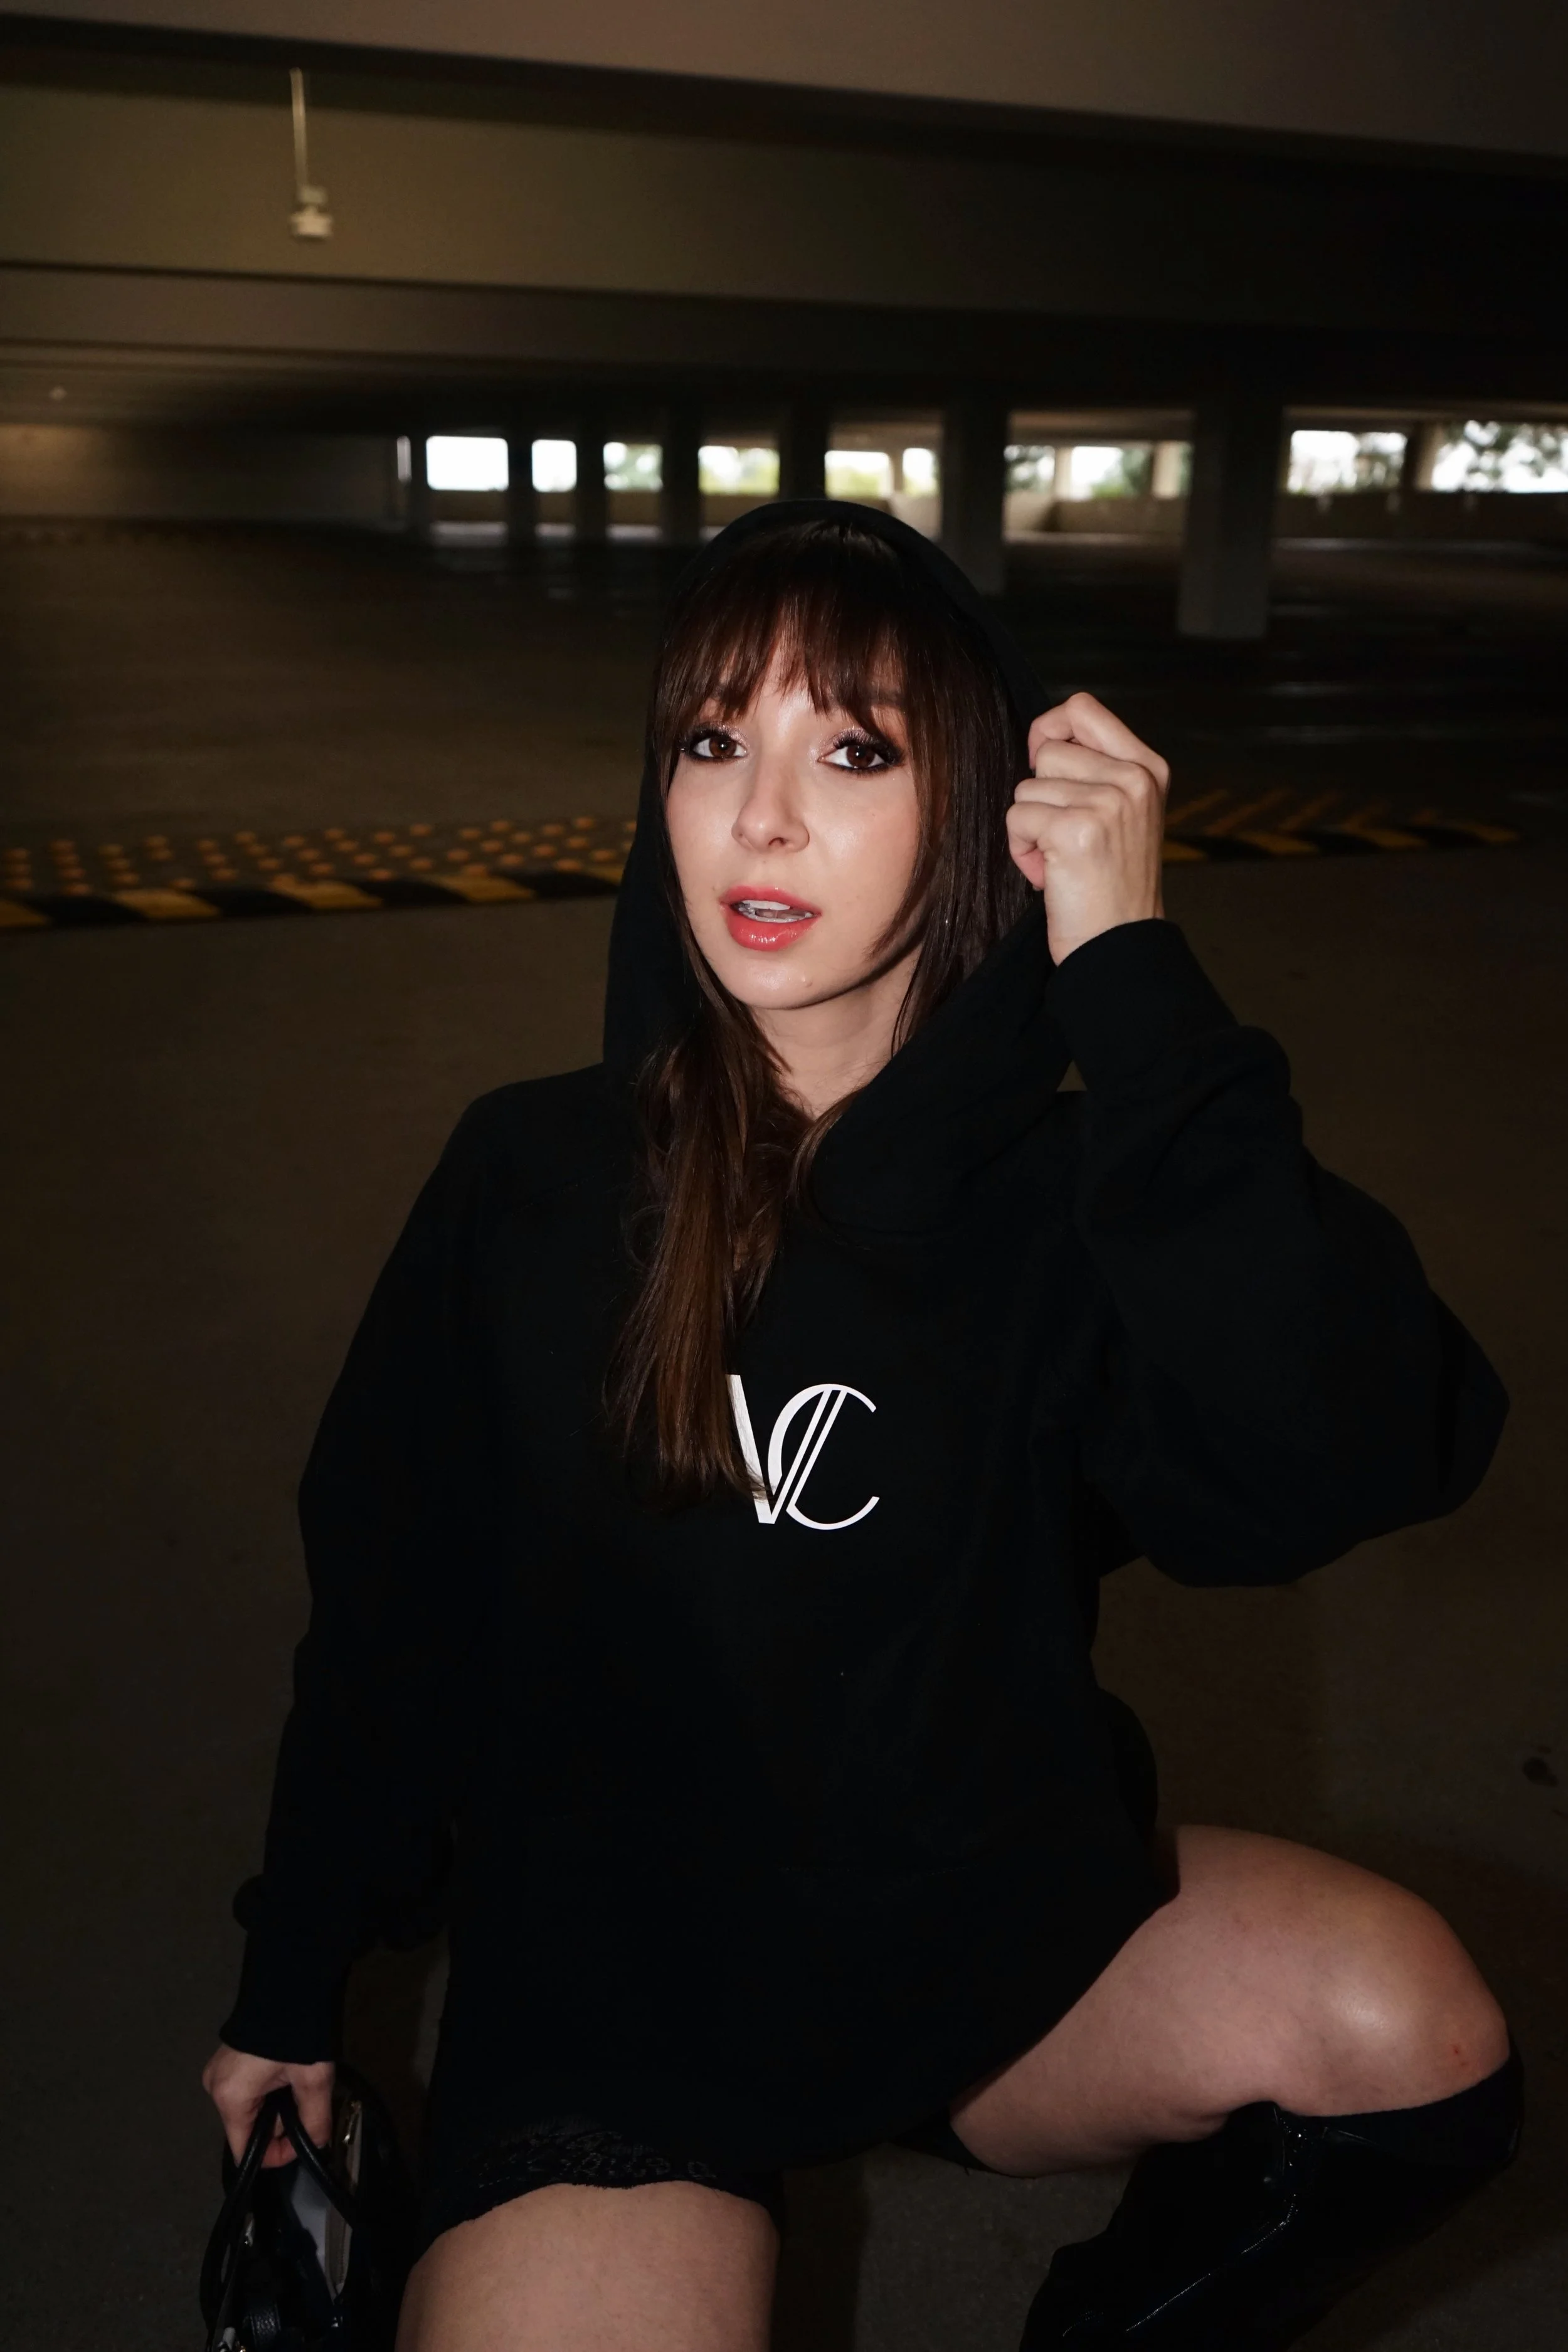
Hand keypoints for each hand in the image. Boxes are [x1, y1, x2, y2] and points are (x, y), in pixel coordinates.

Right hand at [202, 2041, 334, 2169]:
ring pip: (249, 2109)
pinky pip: (246, 2090)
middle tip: (305, 2102)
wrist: (287, 1984)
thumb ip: (315, 2121)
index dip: (274, 2156)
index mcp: (230, 2098)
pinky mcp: (225, 2060)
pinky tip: (284, 2073)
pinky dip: (266, 2091)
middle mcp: (214, 2089)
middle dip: (279, 2125)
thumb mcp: (313, 2081)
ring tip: (297, 2083)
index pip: (244, 2152)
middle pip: (248, 2129)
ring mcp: (217, 2072)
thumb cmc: (295, 2034)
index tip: (300, 2144)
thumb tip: (316, 2146)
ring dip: (274, 2106)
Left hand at [1007, 692, 1168, 963]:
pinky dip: (1021, 850)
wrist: (1120, 944)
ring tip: (1059, 860)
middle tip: (1063, 837)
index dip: (1048, 730)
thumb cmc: (1109, 885)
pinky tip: (1049, 875)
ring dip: (1029, 828)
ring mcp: (1108, 803)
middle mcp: (1133, 780)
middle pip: (1046, 751)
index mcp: (1147, 768)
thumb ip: (1094, 770)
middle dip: (1039, 795)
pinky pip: (1017, 818)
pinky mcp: (1076, 831)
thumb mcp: (1120, 814)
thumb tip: (1042, 738)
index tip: (1045, 767)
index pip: (1082, 708)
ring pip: (1027, 788)